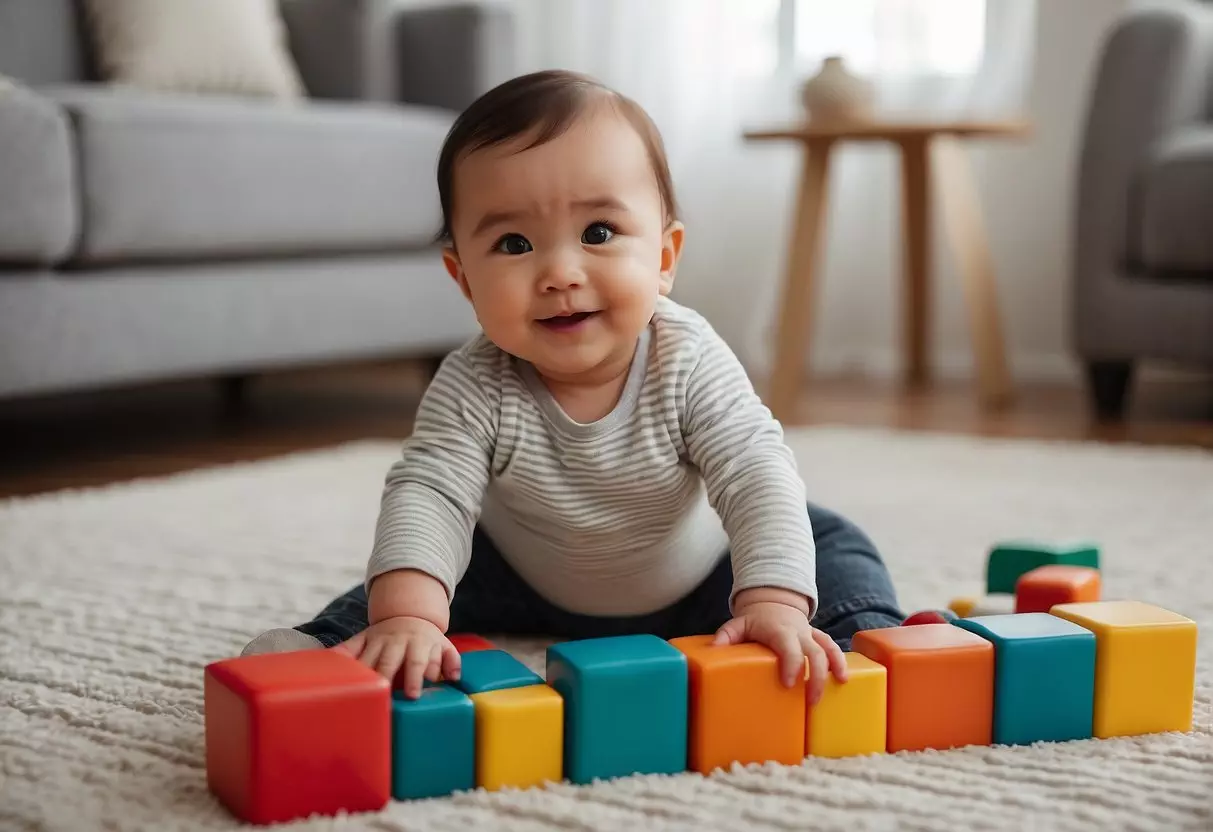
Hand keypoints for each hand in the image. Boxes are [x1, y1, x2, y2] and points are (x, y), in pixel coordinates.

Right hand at [336, 615, 459, 698]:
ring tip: (357, 691)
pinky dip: (339, 655)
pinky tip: (330, 665)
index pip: (418, 662)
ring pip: (367, 657)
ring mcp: (377, 640)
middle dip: (386, 678)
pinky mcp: (362, 638)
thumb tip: (454, 678)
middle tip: (382, 697)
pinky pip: (348, 646)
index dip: (416, 678)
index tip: (412, 695)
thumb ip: (451, 661)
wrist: (409, 616)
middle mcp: (397, 642)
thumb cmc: (427, 641)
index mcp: (419, 644)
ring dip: (362, 673)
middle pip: (390, 661)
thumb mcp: (444, 646)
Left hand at [713, 600, 846, 704]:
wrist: (774, 602)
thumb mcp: (738, 624)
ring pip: (829, 648)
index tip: (788, 684)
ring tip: (839, 685)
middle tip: (811, 700)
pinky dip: (840, 662)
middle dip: (816, 676)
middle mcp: (799, 633)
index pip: (789, 647)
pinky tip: (843, 679)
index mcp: (779, 630)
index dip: (792, 664)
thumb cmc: (755, 620)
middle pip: (815, 653)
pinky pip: (833, 648)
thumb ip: (726, 635)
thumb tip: (714, 650)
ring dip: (835, 667)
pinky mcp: (818, 639)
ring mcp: (811, 635)